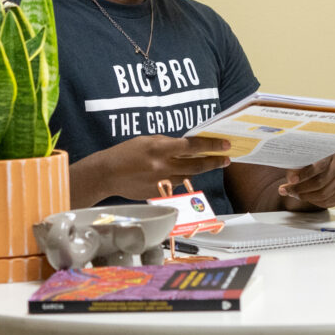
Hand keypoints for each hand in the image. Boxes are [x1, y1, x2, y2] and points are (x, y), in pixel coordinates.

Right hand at [76, 134, 231, 202]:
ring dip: (200, 169)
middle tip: (227, 158)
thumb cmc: (125, 153)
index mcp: (160, 149)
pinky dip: (181, 178)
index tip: (225, 144)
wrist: (107, 174)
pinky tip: (182, 173)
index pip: (192, 146)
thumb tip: (185, 145)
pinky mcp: (159, 193)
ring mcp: (162, 182)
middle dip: (214, 161)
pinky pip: (176, 184)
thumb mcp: (146, 141)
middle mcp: (163, 166)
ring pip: (188, 176)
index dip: (211, 145)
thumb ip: (166, 143)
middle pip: (196, 165)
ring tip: (211, 164)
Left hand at [277, 154, 334, 209]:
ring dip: (307, 197)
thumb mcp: (299, 162)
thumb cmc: (308, 164)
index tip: (292, 181)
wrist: (321, 168)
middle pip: (320, 182)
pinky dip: (316, 203)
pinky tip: (309, 198)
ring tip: (296, 195)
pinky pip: (330, 201)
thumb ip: (294, 170)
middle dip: (302, 189)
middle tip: (290, 191)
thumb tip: (291, 181)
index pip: (319, 166)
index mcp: (330, 153)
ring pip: (324, 194)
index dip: (304, 175)